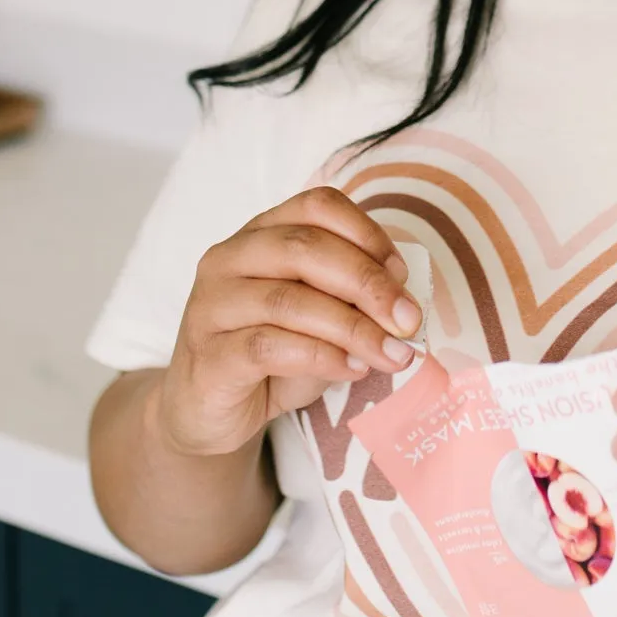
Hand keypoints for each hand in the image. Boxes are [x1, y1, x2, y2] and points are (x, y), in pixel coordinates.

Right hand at [158, 187, 424, 458]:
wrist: (208, 411)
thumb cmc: (274, 355)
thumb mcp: (322, 318)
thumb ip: (354, 300)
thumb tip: (403, 302)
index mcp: (262, 233)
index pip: (317, 205)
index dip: (367, 233)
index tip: (403, 274)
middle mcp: (230, 258)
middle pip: (305, 248)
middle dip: (368, 282)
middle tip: (408, 320)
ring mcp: (212, 304)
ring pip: (289, 300)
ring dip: (353, 328)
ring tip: (392, 353)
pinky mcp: (208, 354)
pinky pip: (269, 346)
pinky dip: (322, 356)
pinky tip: (352, 369)